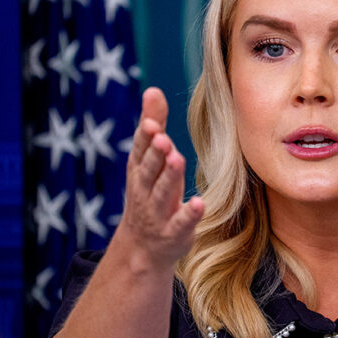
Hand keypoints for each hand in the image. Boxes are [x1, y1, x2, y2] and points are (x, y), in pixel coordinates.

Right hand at [114, 87, 203, 269]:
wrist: (141, 247)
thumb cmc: (149, 192)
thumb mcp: (148, 160)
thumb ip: (153, 126)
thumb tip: (153, 89)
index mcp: (139, 170)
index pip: (140, 150)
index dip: (145, 137)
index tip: (151, 123)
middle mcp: (145, 189)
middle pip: (149, 169)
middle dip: (155, 154)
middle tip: (162, 138)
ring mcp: (157, 213)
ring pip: (162, 193)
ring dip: (169, 176)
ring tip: (177, 159)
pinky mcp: (173, 232)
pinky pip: (180, 223)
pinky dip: (188, 214)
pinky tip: (199, 203)